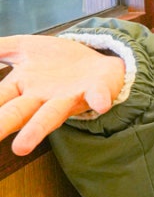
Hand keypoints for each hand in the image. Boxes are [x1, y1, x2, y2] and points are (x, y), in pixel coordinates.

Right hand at [0, 35, 125, 155]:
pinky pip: (98, 96)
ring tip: (21, 148)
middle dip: (0, 125)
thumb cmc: (58, 61)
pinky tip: (100, 104)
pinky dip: (99, 99)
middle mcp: (41, 98)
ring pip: (49, 115)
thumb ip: (0, 49)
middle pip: (16, 113)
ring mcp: (67, 97)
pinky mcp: (94, 91)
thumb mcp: (25, 49)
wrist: (99, 60)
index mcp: (22, 86)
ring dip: (36, 130)